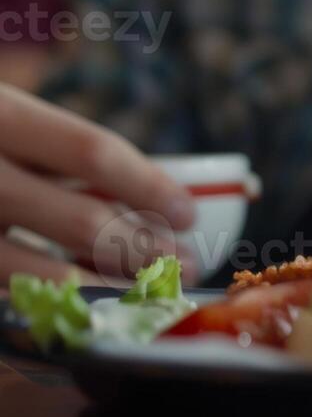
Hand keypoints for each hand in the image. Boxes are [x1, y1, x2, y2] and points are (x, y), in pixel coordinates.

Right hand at [0, 85, 194, 285]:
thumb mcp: (13, 124)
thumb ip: (66, 152)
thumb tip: (166, 199)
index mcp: (4, 116)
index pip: (94, 153)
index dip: (150, 187)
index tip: (188, 214)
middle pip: (84, 222)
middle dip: (148, 249)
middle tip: (187, 264)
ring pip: (53, 277)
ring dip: (118, 287)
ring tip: (153, 288)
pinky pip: (22, 295)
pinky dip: (68, 300)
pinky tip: (95, 297)